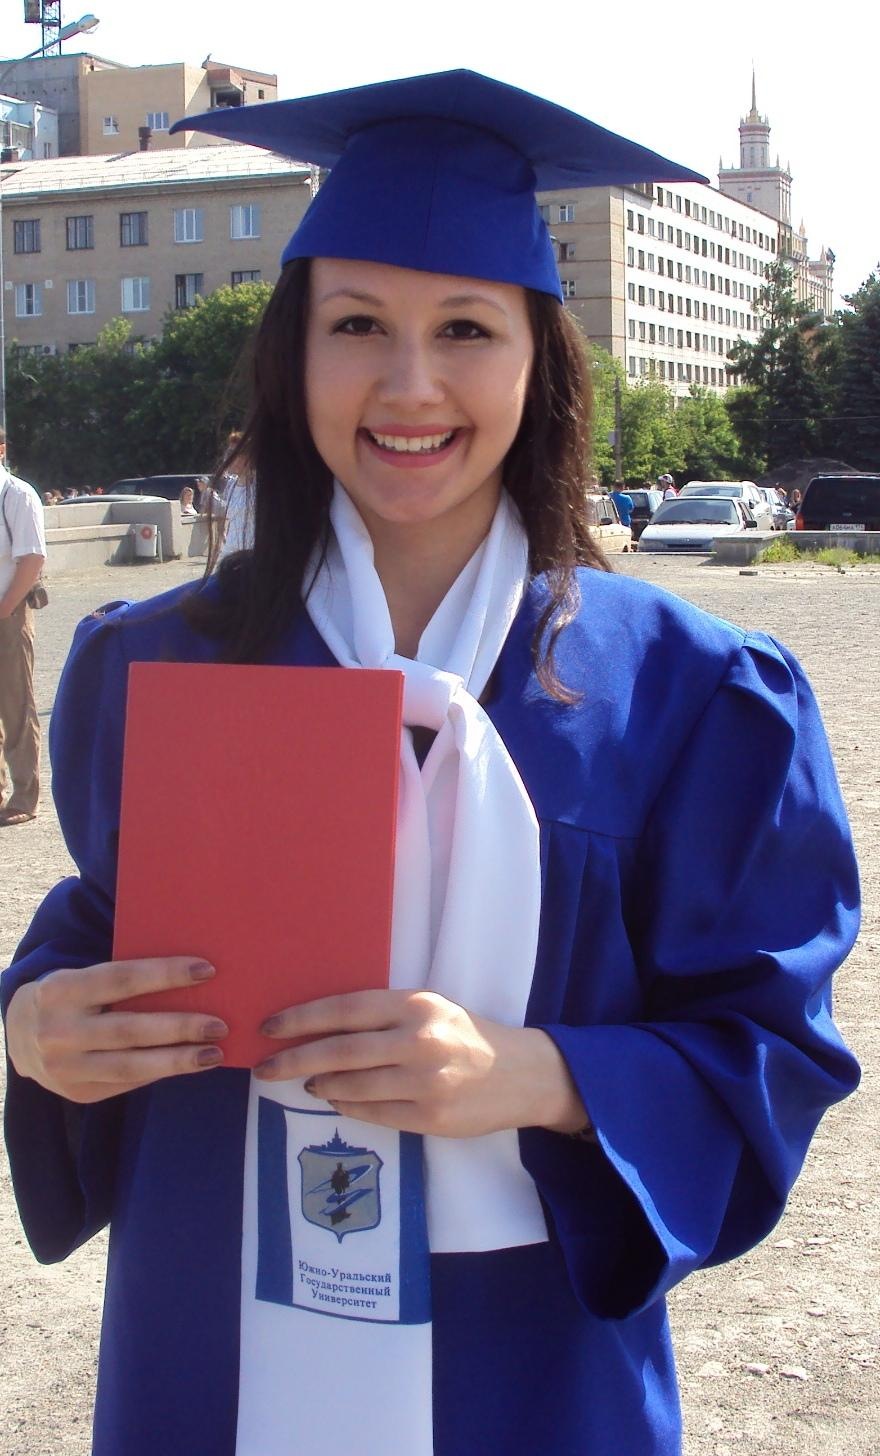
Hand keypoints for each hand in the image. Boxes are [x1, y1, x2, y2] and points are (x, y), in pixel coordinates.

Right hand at [5, 958, 227, 1103]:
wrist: (21, 1035)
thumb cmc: (70, 997)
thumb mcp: (81, 979)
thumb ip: (120, 981)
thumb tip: (188, 980)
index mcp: (62, 990)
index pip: (121, 979)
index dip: (164, 974)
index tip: (206, 970)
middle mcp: (59, 1031)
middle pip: (129, 1029)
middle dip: (179, 1027)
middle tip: (219, 1025)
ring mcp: (65, 1067)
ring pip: (130, 1066)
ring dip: (177, 1060)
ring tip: (213, 1053)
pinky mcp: (77, 1092)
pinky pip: (126, 1083)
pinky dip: (160, 1073)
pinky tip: (188, 1065)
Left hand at [254, 989, 586, 1137]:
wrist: (521, 1074)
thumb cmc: (465, 1035)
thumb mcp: (430, 1009)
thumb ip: (383, 1015)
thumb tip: (318, 1028)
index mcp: (416, 1005)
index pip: (346, 1009)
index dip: (302, 1018)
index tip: (269, 1027)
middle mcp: (420, 1041)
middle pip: (340, 1051)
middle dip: (294, 1060)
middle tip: (263, 1068)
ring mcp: (426, 1082)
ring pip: (351, 1087)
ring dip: (319, 1084)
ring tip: (305, 1082)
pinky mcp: (431, 1117)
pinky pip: (373, 1114)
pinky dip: (346, 1106)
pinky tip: (335, 1098)